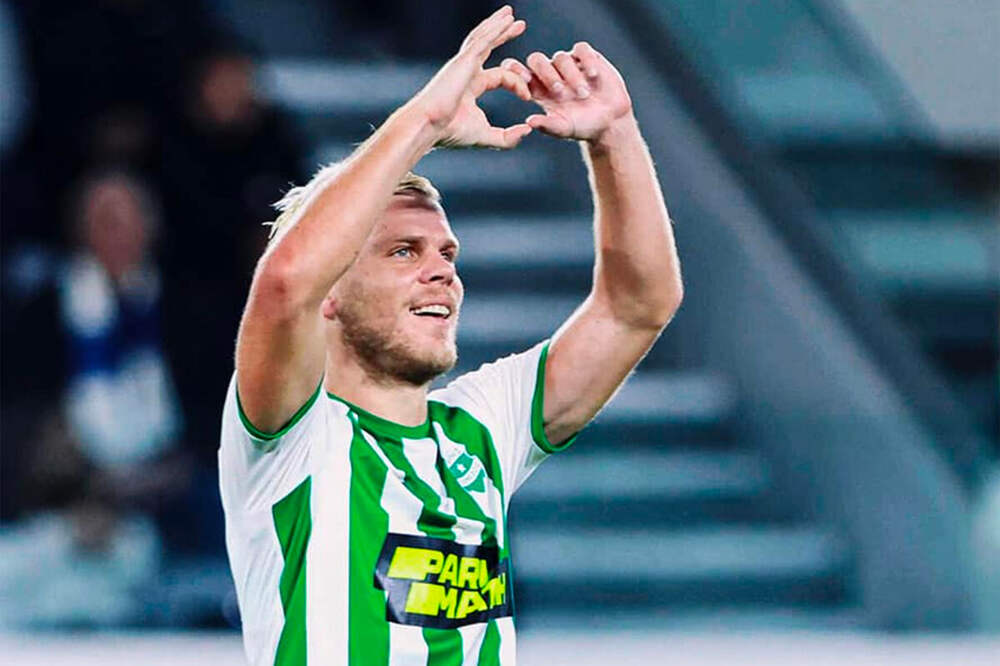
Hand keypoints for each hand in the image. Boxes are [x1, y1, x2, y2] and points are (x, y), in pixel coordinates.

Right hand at [410, 5, 532, 148]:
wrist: (428, 125)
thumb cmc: (450, 132)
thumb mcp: (486, 136)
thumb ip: (507, 137)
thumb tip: (528, 130)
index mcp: (471, 86)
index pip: (500, 77)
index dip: (517, 84)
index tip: (528, 97)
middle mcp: (466, 71)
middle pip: (488, 47)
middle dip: (503, 34)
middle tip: (518, 24)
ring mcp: (463, 63)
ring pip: (483, 37)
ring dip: (497, 24)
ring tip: (510, 14)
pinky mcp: (463, 60)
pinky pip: (482, 40)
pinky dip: (495, 29)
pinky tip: (506, 19)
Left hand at [502, 42, 632, 142]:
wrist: (611, 121)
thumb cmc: (583, 126)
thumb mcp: (564, 129)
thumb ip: (547, 125)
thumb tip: (529, 121)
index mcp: (539, 89)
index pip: (519, 74)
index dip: (516, 71)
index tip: (524, 79)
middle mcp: (551, 73)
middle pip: (536, 60)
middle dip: (546, 74)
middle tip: (558, 91)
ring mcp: (569, 63)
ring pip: (560, 57)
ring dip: (571, 76)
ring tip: (584, 95)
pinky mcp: (588, 57)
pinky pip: (581, 49)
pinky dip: (586, 60)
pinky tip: (593, 75)